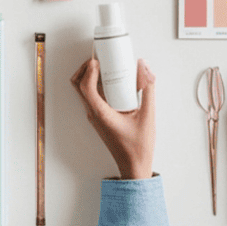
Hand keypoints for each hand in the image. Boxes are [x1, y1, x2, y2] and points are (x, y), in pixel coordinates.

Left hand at [71, 58, 155, 179]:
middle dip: (85, 68)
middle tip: (100, 58)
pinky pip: (93, 97)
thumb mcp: (148, 116)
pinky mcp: (99, 118)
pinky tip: (114, 82)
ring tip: (107, 67)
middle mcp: (94, 115)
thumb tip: (144, 67)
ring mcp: (95, 117)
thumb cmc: (139, 147)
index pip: (85, 87)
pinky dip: (98, 85)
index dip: (89, 70)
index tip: (98, 60)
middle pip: (78, 86)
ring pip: (84, 91)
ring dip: (91, 76)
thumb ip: (148, 89)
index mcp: (102, 114)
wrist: (134, 167)